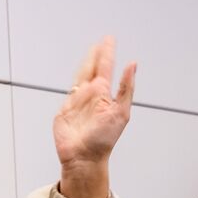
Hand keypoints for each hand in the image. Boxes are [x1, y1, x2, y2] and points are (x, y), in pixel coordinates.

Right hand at [53, 36, 136, 197]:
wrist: (84, 157)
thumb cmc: (104, 140)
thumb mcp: (121, 112)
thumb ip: (126, 87)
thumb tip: (132, 64)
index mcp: (104, 94)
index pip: (105, 68)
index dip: (106, 53)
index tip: (109, 40)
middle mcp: (91, 96)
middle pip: (92, 69)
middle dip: (96, 56)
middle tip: (101, 42)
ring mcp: (77, 102)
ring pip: (80, 77)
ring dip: (85, 64)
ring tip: (91, 51)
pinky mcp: (64, 110)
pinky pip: (69, 93)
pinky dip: (73, 84)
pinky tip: (79, 79)